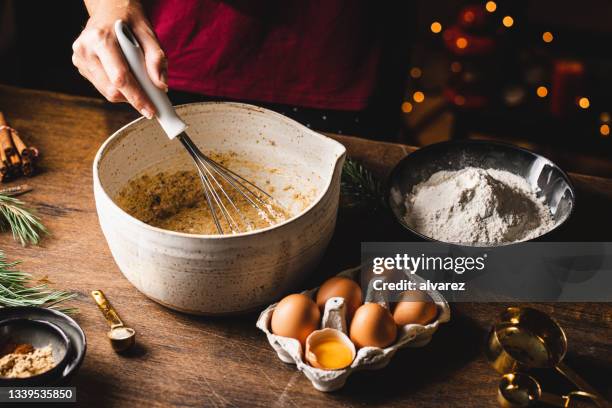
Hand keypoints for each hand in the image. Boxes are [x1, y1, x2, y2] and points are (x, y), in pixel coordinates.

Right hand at [72, 1, 166, 117]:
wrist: (110, 9)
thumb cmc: (130, 20)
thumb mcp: (148, 33)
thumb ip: (156, 58)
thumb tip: (160, 85)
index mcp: (100, 38)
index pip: (120, 78)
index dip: (137, 98)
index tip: (151, 111)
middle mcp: (85, 49)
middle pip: (112, 89)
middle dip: (134, 98)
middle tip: (151, 100)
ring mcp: (79, 58)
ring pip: (107, 92)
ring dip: (126, 94)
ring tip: (138, 80)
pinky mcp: (80, 65)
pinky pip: (102, 87)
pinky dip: (118, 87)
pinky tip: (124, 73)